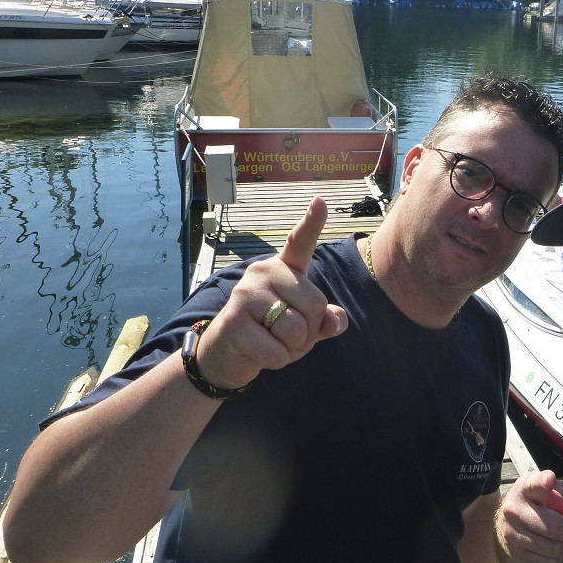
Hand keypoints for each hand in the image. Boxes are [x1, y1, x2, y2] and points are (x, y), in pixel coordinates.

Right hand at [194, 196, 348, 387]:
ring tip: (271, 342)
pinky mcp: (234, 320)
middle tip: (285, 335)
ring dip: (292, 348)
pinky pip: (277, 351)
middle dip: (309, 331)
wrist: (225, 356)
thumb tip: (336, 321)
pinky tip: (259, 353)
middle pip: (315, 304)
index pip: (299, 242)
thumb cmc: (270, 334)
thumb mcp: (304, 328)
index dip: (312, 222)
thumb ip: (325, 320)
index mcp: (283, 269)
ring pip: (296, 329)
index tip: (320, 201)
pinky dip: (277, 361)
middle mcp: (263, 273)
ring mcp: (246, 294)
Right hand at [495, 470, 562, 562]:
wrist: (524, 519)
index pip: (534, 484)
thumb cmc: (552, 502)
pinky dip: (559, 558)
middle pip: (556, 528)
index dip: (543, 482)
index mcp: (526, 487)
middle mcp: (513, 509)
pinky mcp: (514, 553)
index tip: (550, 479)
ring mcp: (511, 532)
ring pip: (554, 549)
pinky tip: (554, 546)